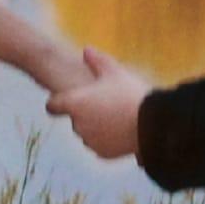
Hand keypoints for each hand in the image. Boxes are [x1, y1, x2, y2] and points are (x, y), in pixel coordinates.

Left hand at [48, 46, 152, 160]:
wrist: (151, 123)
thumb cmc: (130, 94)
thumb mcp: (115, 71)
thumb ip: (97, 60)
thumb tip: (86, 49)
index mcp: (75, 104)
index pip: (52, 105)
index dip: (57, 101)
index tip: (65, 99)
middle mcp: (77, 125)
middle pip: (74, 118)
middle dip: (84, 112)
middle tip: (104, 103)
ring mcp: (89, 141)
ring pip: (87, 132)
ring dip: (94, 126)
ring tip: (116, 116)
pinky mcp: (102, 154)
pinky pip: (99, 145)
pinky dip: (106, 139)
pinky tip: (121, 129)